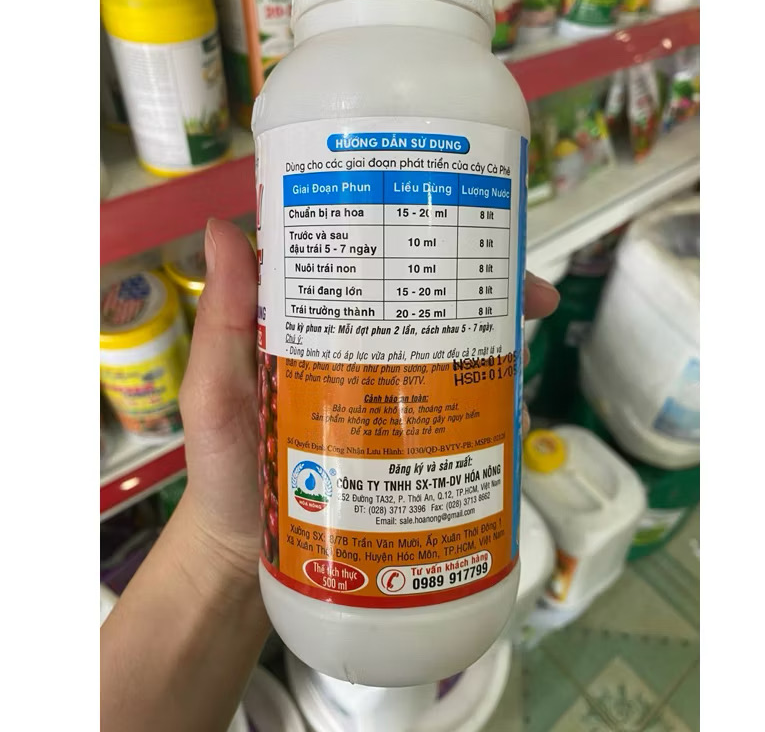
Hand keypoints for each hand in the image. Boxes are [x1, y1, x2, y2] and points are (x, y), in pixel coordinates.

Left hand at [178, 220, 559, 588]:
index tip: (471, 234)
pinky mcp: (406, 452)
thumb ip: (221, 319)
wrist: (240, 554)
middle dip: (490, 303)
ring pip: (456, 367)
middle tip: (533, 304)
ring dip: (498, 362)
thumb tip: (222, 228)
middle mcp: (364, 358)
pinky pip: (456, 426)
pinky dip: (489, 418)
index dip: (424, 244)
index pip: (378, 269)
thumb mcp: (213, 390)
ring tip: (519, 376)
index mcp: (320, 329)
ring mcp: (390, 406)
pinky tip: (509, 426)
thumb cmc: (221, 466)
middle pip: (434, 316)